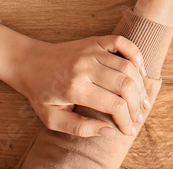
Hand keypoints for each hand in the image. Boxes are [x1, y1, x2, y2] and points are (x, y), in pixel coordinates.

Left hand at [0, 25, 150, 137]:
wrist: (30, 62)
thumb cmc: (42, 94)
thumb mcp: (53, 119)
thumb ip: (81, 128)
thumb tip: (109, 131)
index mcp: (75, 88)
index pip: (114, 105)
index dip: (127, 120)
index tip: (129, 130)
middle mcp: (85, 67)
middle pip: (126, 85)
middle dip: (137, 104)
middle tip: (139, 116)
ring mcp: (91, 51)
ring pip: (128, 67)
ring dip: (140, 85)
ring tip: (143, 100)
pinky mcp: (95, 41)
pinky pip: (123, 43)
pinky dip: (136, 55)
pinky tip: (140, 71)